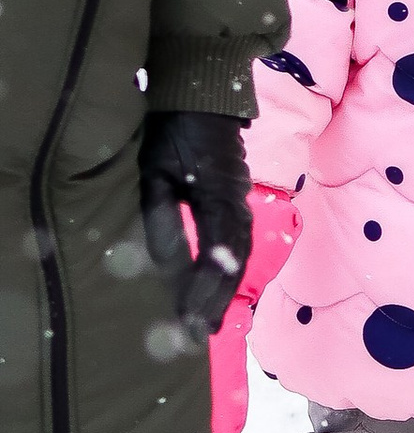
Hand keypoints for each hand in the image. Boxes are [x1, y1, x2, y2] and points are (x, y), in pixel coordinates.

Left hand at [138, 109, 252, 341]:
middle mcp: (237, 205)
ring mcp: (240, 202)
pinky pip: (236, 243)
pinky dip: (227, 270)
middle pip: (234, 262)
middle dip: (217, 300)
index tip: (188, 322)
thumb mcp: (155, 174)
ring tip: (208, 320)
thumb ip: (160, 218)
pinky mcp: (235, 200)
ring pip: (239, 254)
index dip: (204, 292)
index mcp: (217, 199)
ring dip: (224, 289)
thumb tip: (165, 268)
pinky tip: (216, 286)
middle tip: (200, 334)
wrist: (202, 99)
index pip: (216, 257)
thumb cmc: (171, 134)